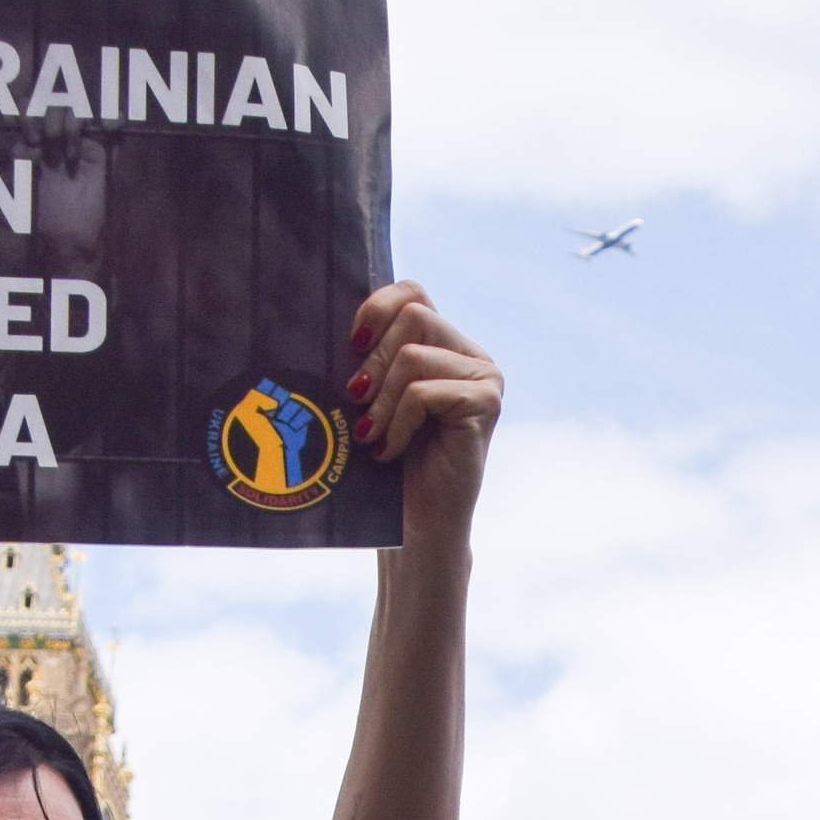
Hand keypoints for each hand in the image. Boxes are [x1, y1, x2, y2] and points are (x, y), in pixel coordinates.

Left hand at [353, 284, 500, 545]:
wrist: (417, 526)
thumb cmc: (388, 464)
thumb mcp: (373, 398)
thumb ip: (369, 356)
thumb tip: (334, 319)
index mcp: (446, 346)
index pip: (413, 293)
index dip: (376, 308)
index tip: (350, 344)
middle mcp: (472, 356)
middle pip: (413, 318)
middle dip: (373, 362)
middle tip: (357, 403)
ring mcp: (485, 379)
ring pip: (413, 356)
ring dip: (382, 400)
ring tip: (371, 435)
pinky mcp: (485, 404)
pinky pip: (423, 392)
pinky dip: (397, 424)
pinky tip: (389, 450)